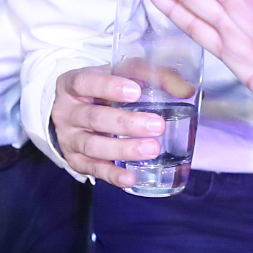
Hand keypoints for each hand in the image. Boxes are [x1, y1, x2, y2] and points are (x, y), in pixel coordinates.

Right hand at [48, 68, 166, 188]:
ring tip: (152, 150)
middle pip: (94, 118)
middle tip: (158, 125)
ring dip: (124, 149)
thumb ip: (151, 75)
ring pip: (93, 145)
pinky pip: (93, 169)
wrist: (75, 111)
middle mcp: (66, 112)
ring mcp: (69, 138)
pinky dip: (112, 174)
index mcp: (72, 84)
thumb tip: (186, 90)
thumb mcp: (120, 75)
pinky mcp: (75, 160)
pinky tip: (130, 177)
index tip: (135, 91)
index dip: (108, 86)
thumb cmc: (103, 89)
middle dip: (126, 123)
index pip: (85, 82)